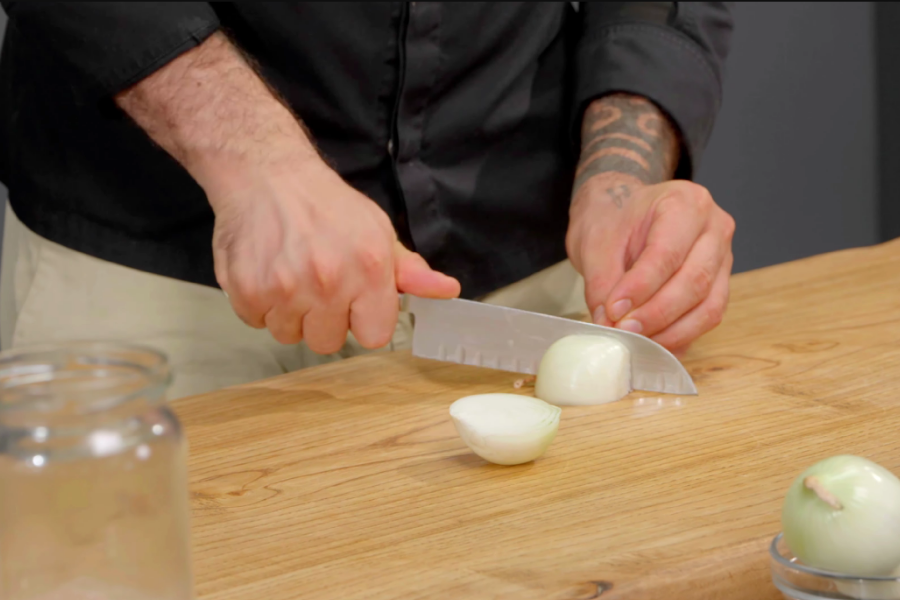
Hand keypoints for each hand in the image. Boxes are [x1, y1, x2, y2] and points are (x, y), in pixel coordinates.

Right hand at [209, 158, 460, 352]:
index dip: (362, 319)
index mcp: (369, 268)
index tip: (352, 301)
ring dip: (288, 313)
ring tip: (289, 274)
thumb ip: (410, 271)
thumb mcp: (377, 231)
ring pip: (289, 335)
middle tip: (316, 283)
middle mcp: (329, 280)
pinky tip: (267, 271)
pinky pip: (256, 322)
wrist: (266, 174)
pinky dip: (258, 303)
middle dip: (323, 319)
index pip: (374, 336)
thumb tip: (447, 291)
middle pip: (328, 342)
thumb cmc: (326, 205)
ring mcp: (285, 287)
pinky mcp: (247, 289)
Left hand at [567, 174, 734, 355]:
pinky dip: (681, 335)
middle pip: (695, 281)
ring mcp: (722, 257)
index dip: (641, 289)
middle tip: (623, 331)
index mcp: (684, 203)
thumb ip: (602, 282)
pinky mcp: (719, 283)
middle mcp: (714, 227)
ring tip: (636, 341)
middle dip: (656, 314)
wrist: (621, 212)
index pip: (667, 254)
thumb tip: (609, 322)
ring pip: (708, 306)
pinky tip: (653, 343)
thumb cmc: (613, 219)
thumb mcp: (595, 243)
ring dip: (671, 332)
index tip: (614, 311)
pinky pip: (707, 316)